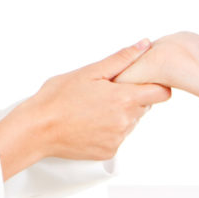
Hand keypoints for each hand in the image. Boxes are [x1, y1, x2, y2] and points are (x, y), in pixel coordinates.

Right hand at [0, 39, 171, 178]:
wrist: (36, 130)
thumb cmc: (58, 97)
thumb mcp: (89, 71)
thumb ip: (121, 59)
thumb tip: (145, 45)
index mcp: (125, 99)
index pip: (162, 93)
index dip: (155, 84)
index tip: (140, 80)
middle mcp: (126, 122)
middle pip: (144, 107)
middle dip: (130, 97)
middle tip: (105, 91)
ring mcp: (118, 139)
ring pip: (130, 122)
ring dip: (119, 113)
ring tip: (92, 107)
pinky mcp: (109, 152)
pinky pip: (117, 137)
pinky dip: (108, 129)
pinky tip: (88, 122)